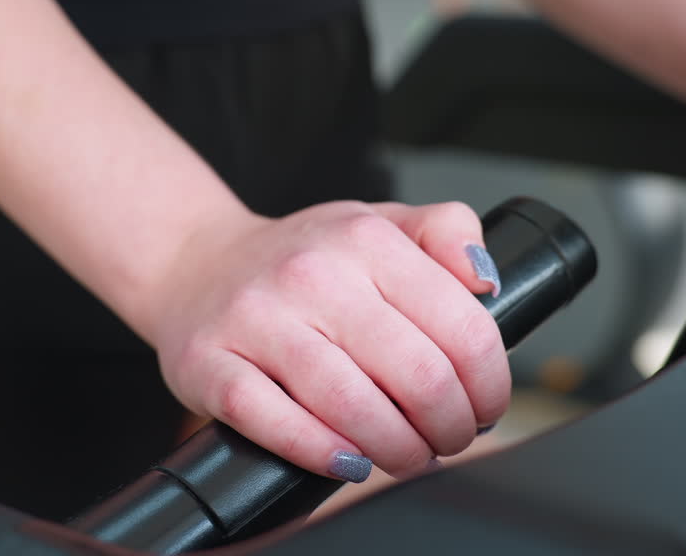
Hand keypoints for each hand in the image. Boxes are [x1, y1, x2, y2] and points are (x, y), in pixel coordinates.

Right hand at [134, 201, 507, 481]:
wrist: (196, 264)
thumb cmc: (298, 259)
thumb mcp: (377, 223)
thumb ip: (444, 232)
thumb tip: (486, 276)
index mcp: (365, 239)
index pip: (463, 328)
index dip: (489, 384)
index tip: (485, 404)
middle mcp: (312, 274)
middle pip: (418, 376)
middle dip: (451, 427)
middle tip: (449, 438)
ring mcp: (257, 320)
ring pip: (351, 406)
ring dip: (397, 450)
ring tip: (407, 455)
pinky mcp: (210, 363)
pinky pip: (274, 422)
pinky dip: (322, 453)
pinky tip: (348, 461)